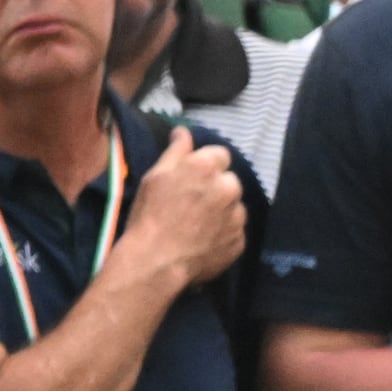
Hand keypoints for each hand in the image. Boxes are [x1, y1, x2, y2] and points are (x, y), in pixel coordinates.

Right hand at [117, 128, 246, 290]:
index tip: (191, 178)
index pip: (220, 155)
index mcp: (208, 167)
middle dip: (215, 187)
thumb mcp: (156, 176)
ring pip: (234, 206)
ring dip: (222, 210)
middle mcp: (230, 188)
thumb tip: (184, 131)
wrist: (157, 259)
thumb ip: (176, 151)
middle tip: (191, 202)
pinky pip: (234, 230)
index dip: (205, 165)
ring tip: (196, 223)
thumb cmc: (151, 213)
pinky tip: (203, 239)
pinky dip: (223, 232)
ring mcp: (238, 216)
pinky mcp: (240, 241)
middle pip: (229, 181)